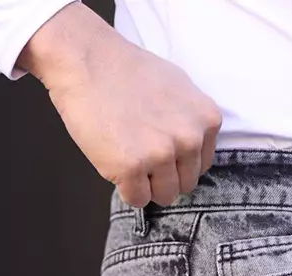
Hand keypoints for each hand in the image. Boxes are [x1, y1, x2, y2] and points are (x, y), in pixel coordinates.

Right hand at [19, 2, 221, 206]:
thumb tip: (196, 148)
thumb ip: (191, 121)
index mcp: (206, 120)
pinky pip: (137, 199)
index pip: (200, 164)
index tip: (156, 141)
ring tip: (127, 151)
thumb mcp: (178, 87)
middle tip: (139, 148)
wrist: (85, 59)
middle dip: (163, 174)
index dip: (176, 159)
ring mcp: (161, 155)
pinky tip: (115, 159)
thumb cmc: (126, 71)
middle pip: (185, 184)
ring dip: (145, 183)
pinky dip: (125, 187)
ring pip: (164, 195)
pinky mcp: (132, 168)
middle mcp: (189, 139)